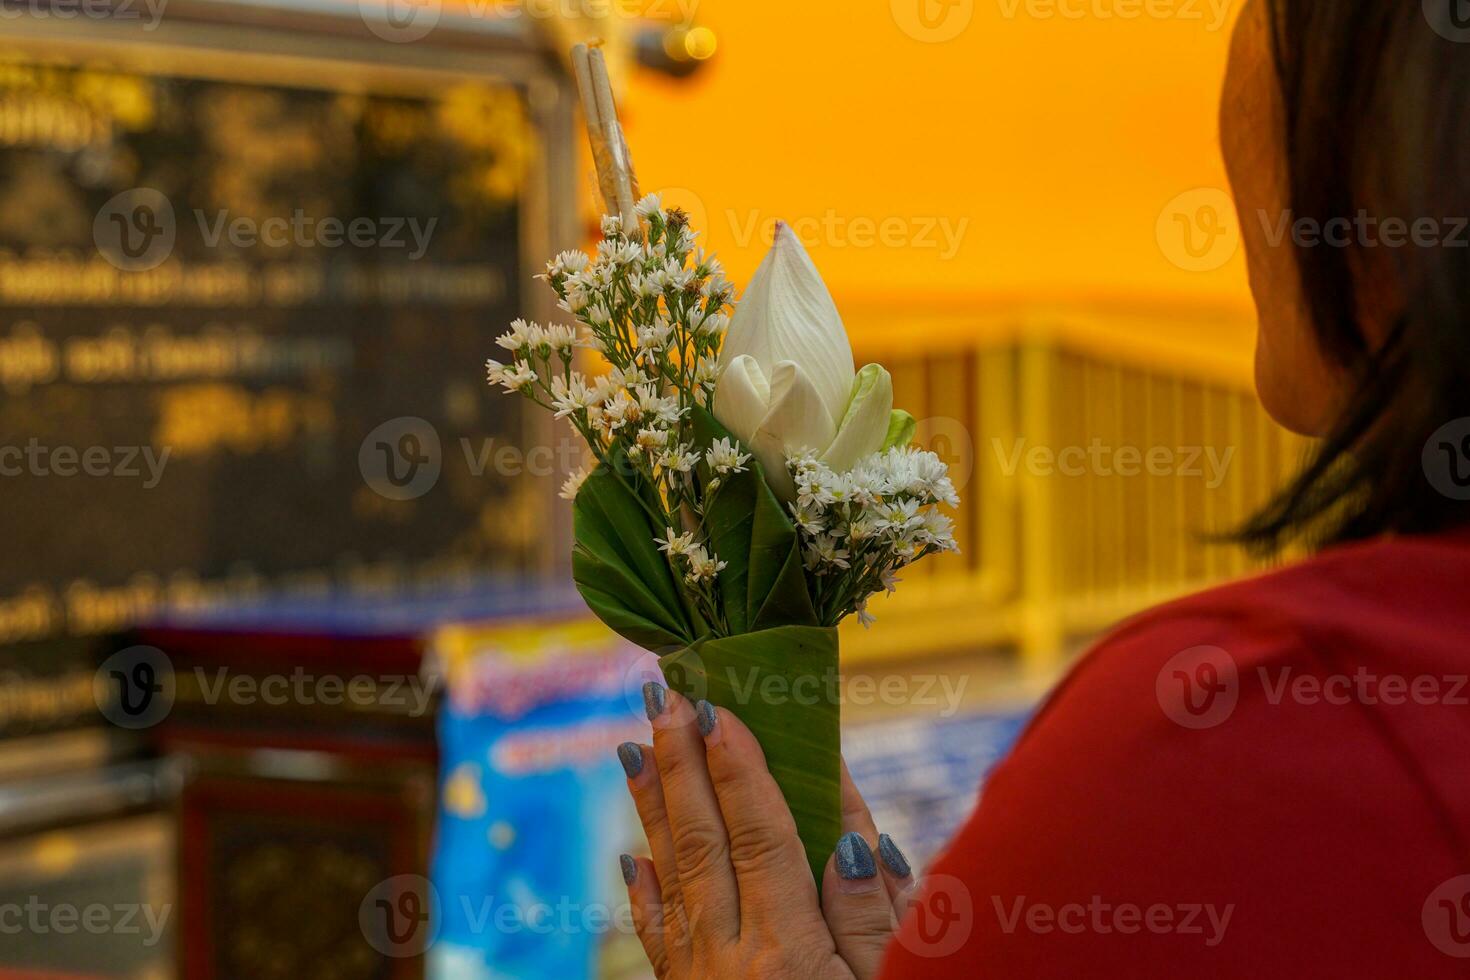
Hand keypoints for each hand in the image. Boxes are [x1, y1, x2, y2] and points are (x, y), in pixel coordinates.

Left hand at [616, 682, 915, 978]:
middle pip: (704, 843)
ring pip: (672, 878)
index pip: (761, 838)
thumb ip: (870, 924)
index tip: (719, 709)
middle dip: (683, 763)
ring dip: (654, 807)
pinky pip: (658, 936)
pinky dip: (646, 891)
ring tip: (634, 747)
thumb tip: (856, 846)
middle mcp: (730, 958)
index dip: (740, 771)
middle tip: (665, 697)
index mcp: (789, 952)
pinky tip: (634, 857)